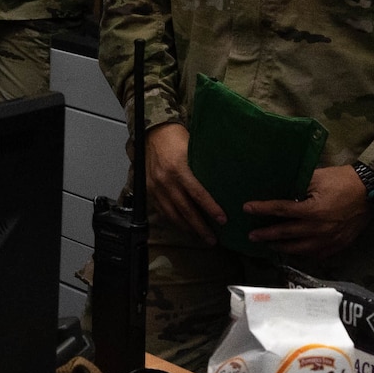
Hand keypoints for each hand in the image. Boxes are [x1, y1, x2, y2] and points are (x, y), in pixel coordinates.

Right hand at [144, 122, 224, 244]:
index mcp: (178, 168)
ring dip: (187, 228)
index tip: (222, 220)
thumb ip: (205, 164)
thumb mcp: (193, 146)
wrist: (152, 132)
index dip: (211, 208)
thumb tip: (225, 179)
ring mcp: (155, 187)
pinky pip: (161, 211)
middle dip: (200, 227)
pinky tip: (183, 227)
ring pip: (172, 215)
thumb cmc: (176, 137)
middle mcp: (165, 181)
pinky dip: (173, 221)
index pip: (198, 194)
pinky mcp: (148, 190)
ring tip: (200, 237)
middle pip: (185, 210)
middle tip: (212, 240)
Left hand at [245, 165, 370, 259]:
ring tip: (270, 245)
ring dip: (281, 247)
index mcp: (312, 210)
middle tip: (252, 236)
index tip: (247, 208)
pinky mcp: (337, 246)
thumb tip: (280, 188)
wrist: (371, 192)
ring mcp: (328, 240)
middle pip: (285, 234)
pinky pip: (315, 255)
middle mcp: (318, 229)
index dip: (262, 209)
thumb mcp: (318, 177)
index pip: (281, 211)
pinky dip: (302, 253)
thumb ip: (298, 185)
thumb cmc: (343, 181)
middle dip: (266, 235)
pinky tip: (294, 250)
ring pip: (298, 249)